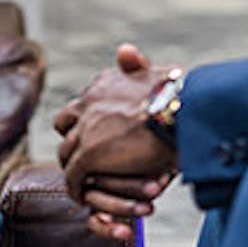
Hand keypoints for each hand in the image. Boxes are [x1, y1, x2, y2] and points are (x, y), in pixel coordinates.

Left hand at [54, 43, 180, 237]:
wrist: (182, 112)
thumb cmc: (180, 95)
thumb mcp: (155, 73)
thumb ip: (136, 65)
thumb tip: (124, 50)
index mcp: (104, 84)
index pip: (81, 103)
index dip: (85, 120)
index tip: (96, 134)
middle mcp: (89, 103)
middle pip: (65, 126)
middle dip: (74, 142)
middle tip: (85, 159)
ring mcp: (86, 129)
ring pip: (66, 154)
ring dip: (75, 168)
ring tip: (85, 181)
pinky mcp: (89, 154)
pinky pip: (72, 177)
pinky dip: (76, 188)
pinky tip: (83, 196)